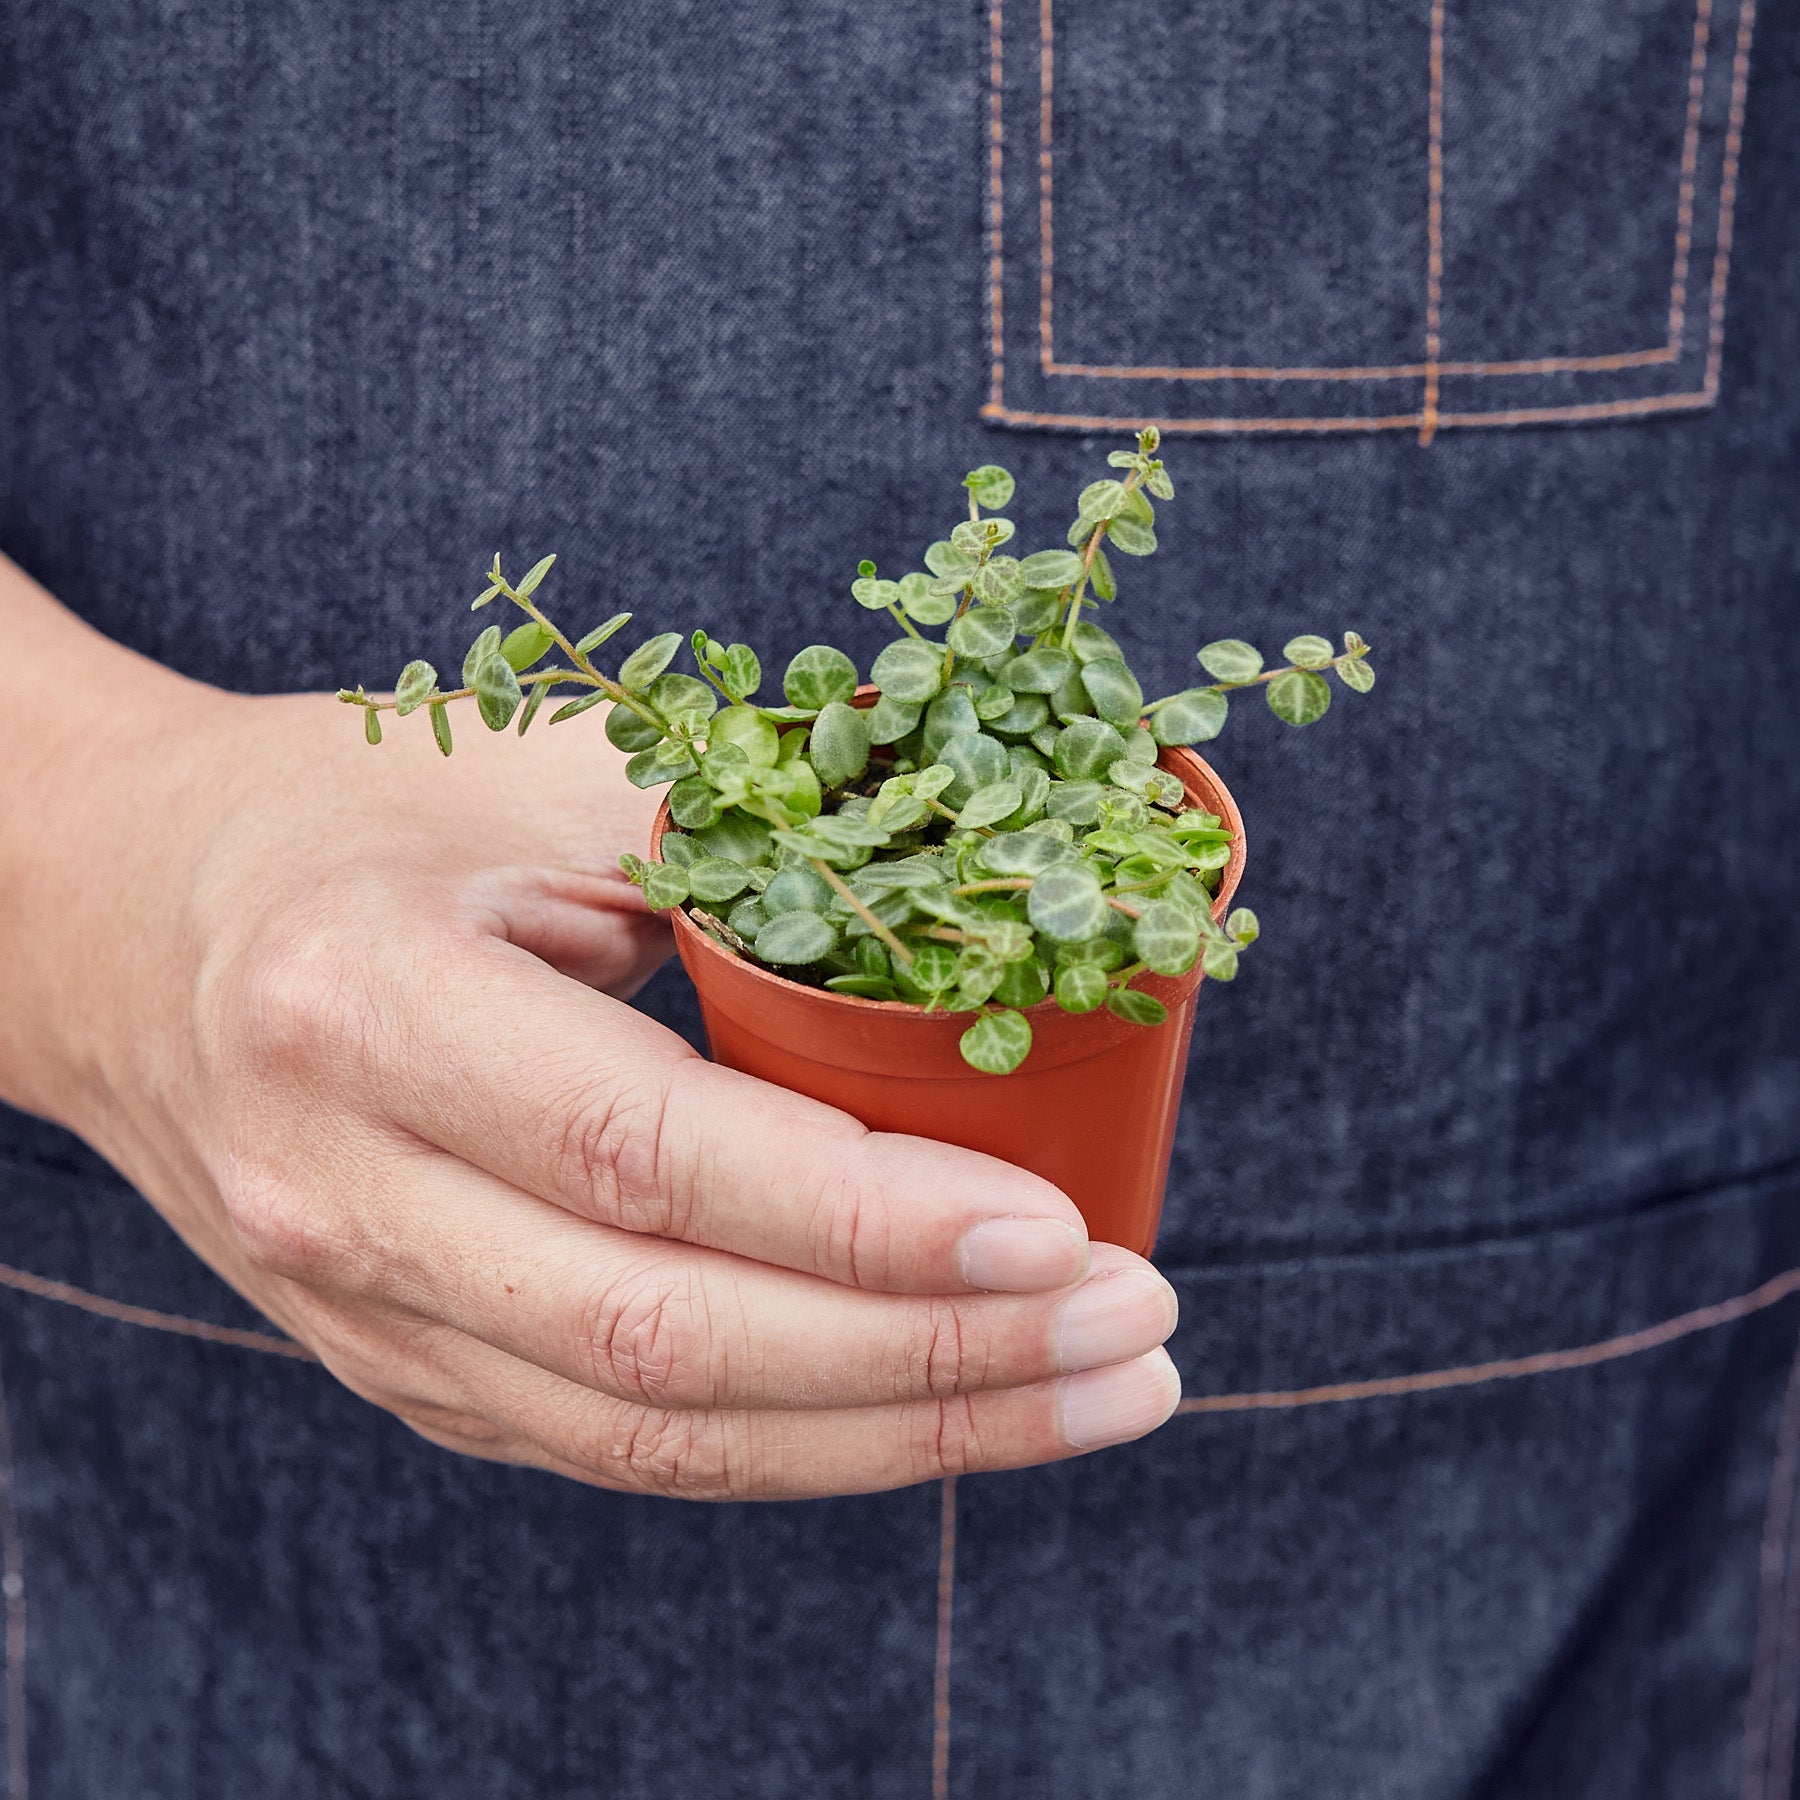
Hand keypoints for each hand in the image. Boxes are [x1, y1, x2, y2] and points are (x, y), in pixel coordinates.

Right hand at [1, 560, 1181, 1497]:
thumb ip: (743, 822)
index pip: (647, 1155)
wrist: (127, 916)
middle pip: (667, 1342)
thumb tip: (1000, 863)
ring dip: (900, 1436)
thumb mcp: (532, 772)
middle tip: (1136, 1330)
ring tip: (1094, 1396)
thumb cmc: (357, 812)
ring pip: (654, 1438)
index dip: (864, 1219)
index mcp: (367, 1010)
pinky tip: (943, 1410)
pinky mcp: (401, 1362)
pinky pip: (617, 1445)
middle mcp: (346, 1194)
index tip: (1060, 1232)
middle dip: (932, 1358)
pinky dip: (804, 1443)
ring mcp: (362, 1308)